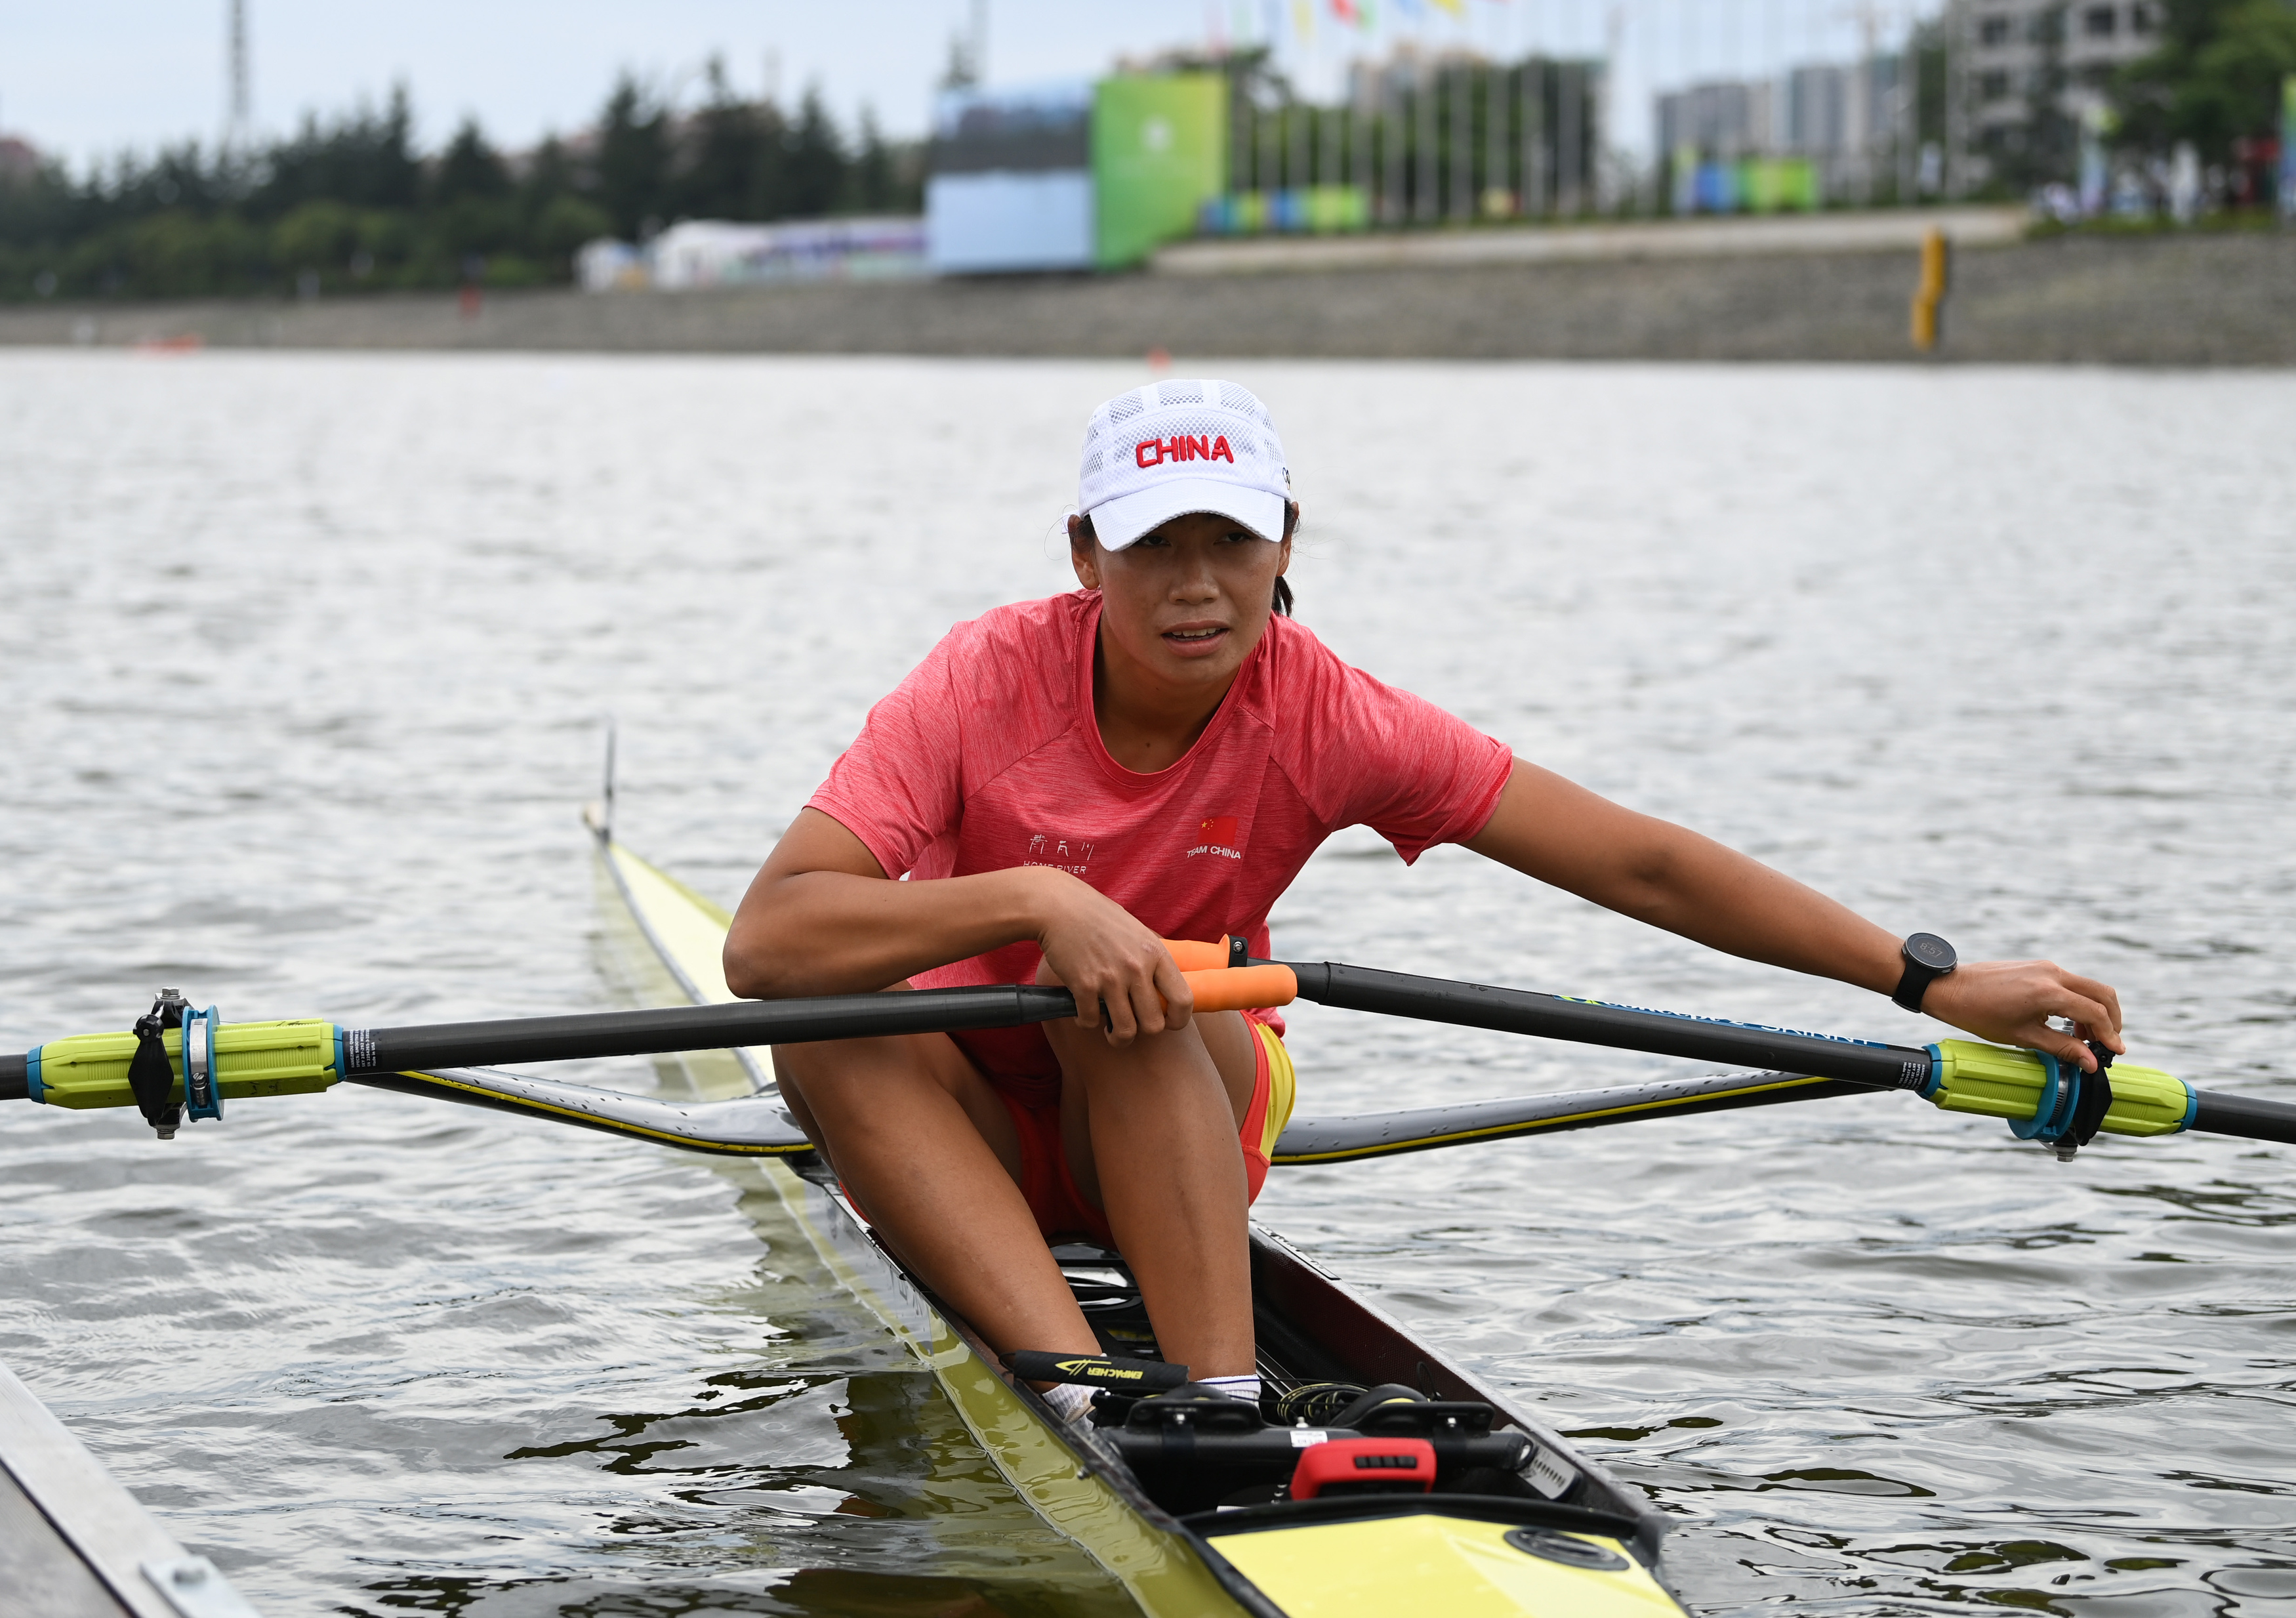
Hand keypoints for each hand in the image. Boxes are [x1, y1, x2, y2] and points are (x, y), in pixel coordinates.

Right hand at [1029, 869, 1192, 1045]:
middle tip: (1133, 1024)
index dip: (1179, 1019)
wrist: (1059, 906)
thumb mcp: (1138, 931)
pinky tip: (1083, 1011)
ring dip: (1118, 1037)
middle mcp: (1137, 968)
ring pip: (1125, 1031)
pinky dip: (1086, 1021)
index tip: (1168, 1022)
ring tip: (1111, 1030)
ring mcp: (1110, 978)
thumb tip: (1165, 984)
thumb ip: (1153, 957)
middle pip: (1154, 1024)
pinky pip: (1091, 1021)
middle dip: (1143, 1031)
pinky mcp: (1083, 986)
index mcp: (1156, 953)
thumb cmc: (1099, 916)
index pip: (1183, 999)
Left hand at [1920, 959, 2124, 1071]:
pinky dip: (2079, 1001)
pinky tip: (2067, 1022)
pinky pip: (2070, 982)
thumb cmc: (1979, 1014)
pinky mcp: (2038, 966)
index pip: (2095, 1012)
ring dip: (2095, 1011)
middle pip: (2102, 993)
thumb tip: (2090, 1063)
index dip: (2110, 1034)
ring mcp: (2046, 967)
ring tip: (2084, 1038)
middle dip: (2112, 1019)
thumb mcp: (2022, 1037)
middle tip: (2107, 1043)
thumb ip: (2061, 1048)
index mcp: (2048, 992)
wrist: (1950, 988)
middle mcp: (2052, 974)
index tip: (2115, 1053)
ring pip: (2088, 986)